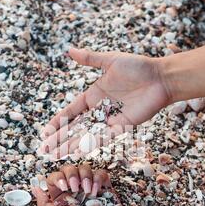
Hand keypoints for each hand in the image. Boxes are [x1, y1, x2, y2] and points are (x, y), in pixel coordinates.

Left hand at [31, 164, 132, 205]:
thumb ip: (44, 205)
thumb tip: (35, 188)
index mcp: (61, 199)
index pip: (54, 178)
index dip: (58, 178)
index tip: (64, 187)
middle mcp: (74, 192)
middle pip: (69, 169)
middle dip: (72, 175)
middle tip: (76, 188)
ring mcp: (89, 188)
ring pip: (84, 168)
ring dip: (85, 176)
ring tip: (88, 191)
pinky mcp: (104, 187)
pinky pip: (100, 173)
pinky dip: (98, 179)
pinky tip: (97, 191)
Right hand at [40, 48, 169, 157]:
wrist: (161, 78)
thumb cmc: (138, 67)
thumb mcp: (110, 60)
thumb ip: (90, 59)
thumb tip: (69, 50)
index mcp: (94, 96)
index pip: (70, 112)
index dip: (57, 122)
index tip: (45, 132)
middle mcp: (100, 110)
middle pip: (74, 127)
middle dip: (58, 139)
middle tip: (44, 149)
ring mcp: (110, 120)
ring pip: (85, 135)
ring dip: (70, 145)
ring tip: (55, 155)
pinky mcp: (122, 127)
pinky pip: (103, 138)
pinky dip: (89, 145)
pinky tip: (76, 152)